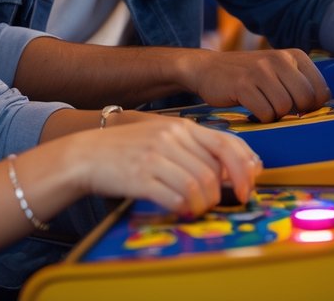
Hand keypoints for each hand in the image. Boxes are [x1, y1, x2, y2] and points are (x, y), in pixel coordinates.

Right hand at [75, 116, 261, 216]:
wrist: (86, 155)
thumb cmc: (128, 150)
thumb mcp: (162, 137)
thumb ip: (193, 148)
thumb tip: (230, 172)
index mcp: (180, 126)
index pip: (227, 144)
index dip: (244, 167)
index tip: (248, 185)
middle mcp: (170, 137)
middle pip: (214, 170)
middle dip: (221, 193)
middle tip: (215, 203)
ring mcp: (155, 156)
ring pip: (199, 186)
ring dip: (202, 204)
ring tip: (194, 207)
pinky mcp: (140, 177)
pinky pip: (176, 197)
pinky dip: (184, 208)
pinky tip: (178, 208)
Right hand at [180, 48, 331, 122]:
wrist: (208, 69)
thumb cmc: (249, 76)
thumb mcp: (278, 71)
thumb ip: (300, 84)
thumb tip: (321, 107)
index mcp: (293, 55)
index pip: (320, 90)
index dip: (312, 106)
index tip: (297, 108)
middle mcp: (279, 59)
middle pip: (305, 99)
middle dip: (295, 112)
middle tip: (279, 110)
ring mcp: (260, 70)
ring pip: (284, 107)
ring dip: (275, 115)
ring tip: (263, 107)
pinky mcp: (242, 84)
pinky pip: (264, 112)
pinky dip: (260, 117)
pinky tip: (252, 109)